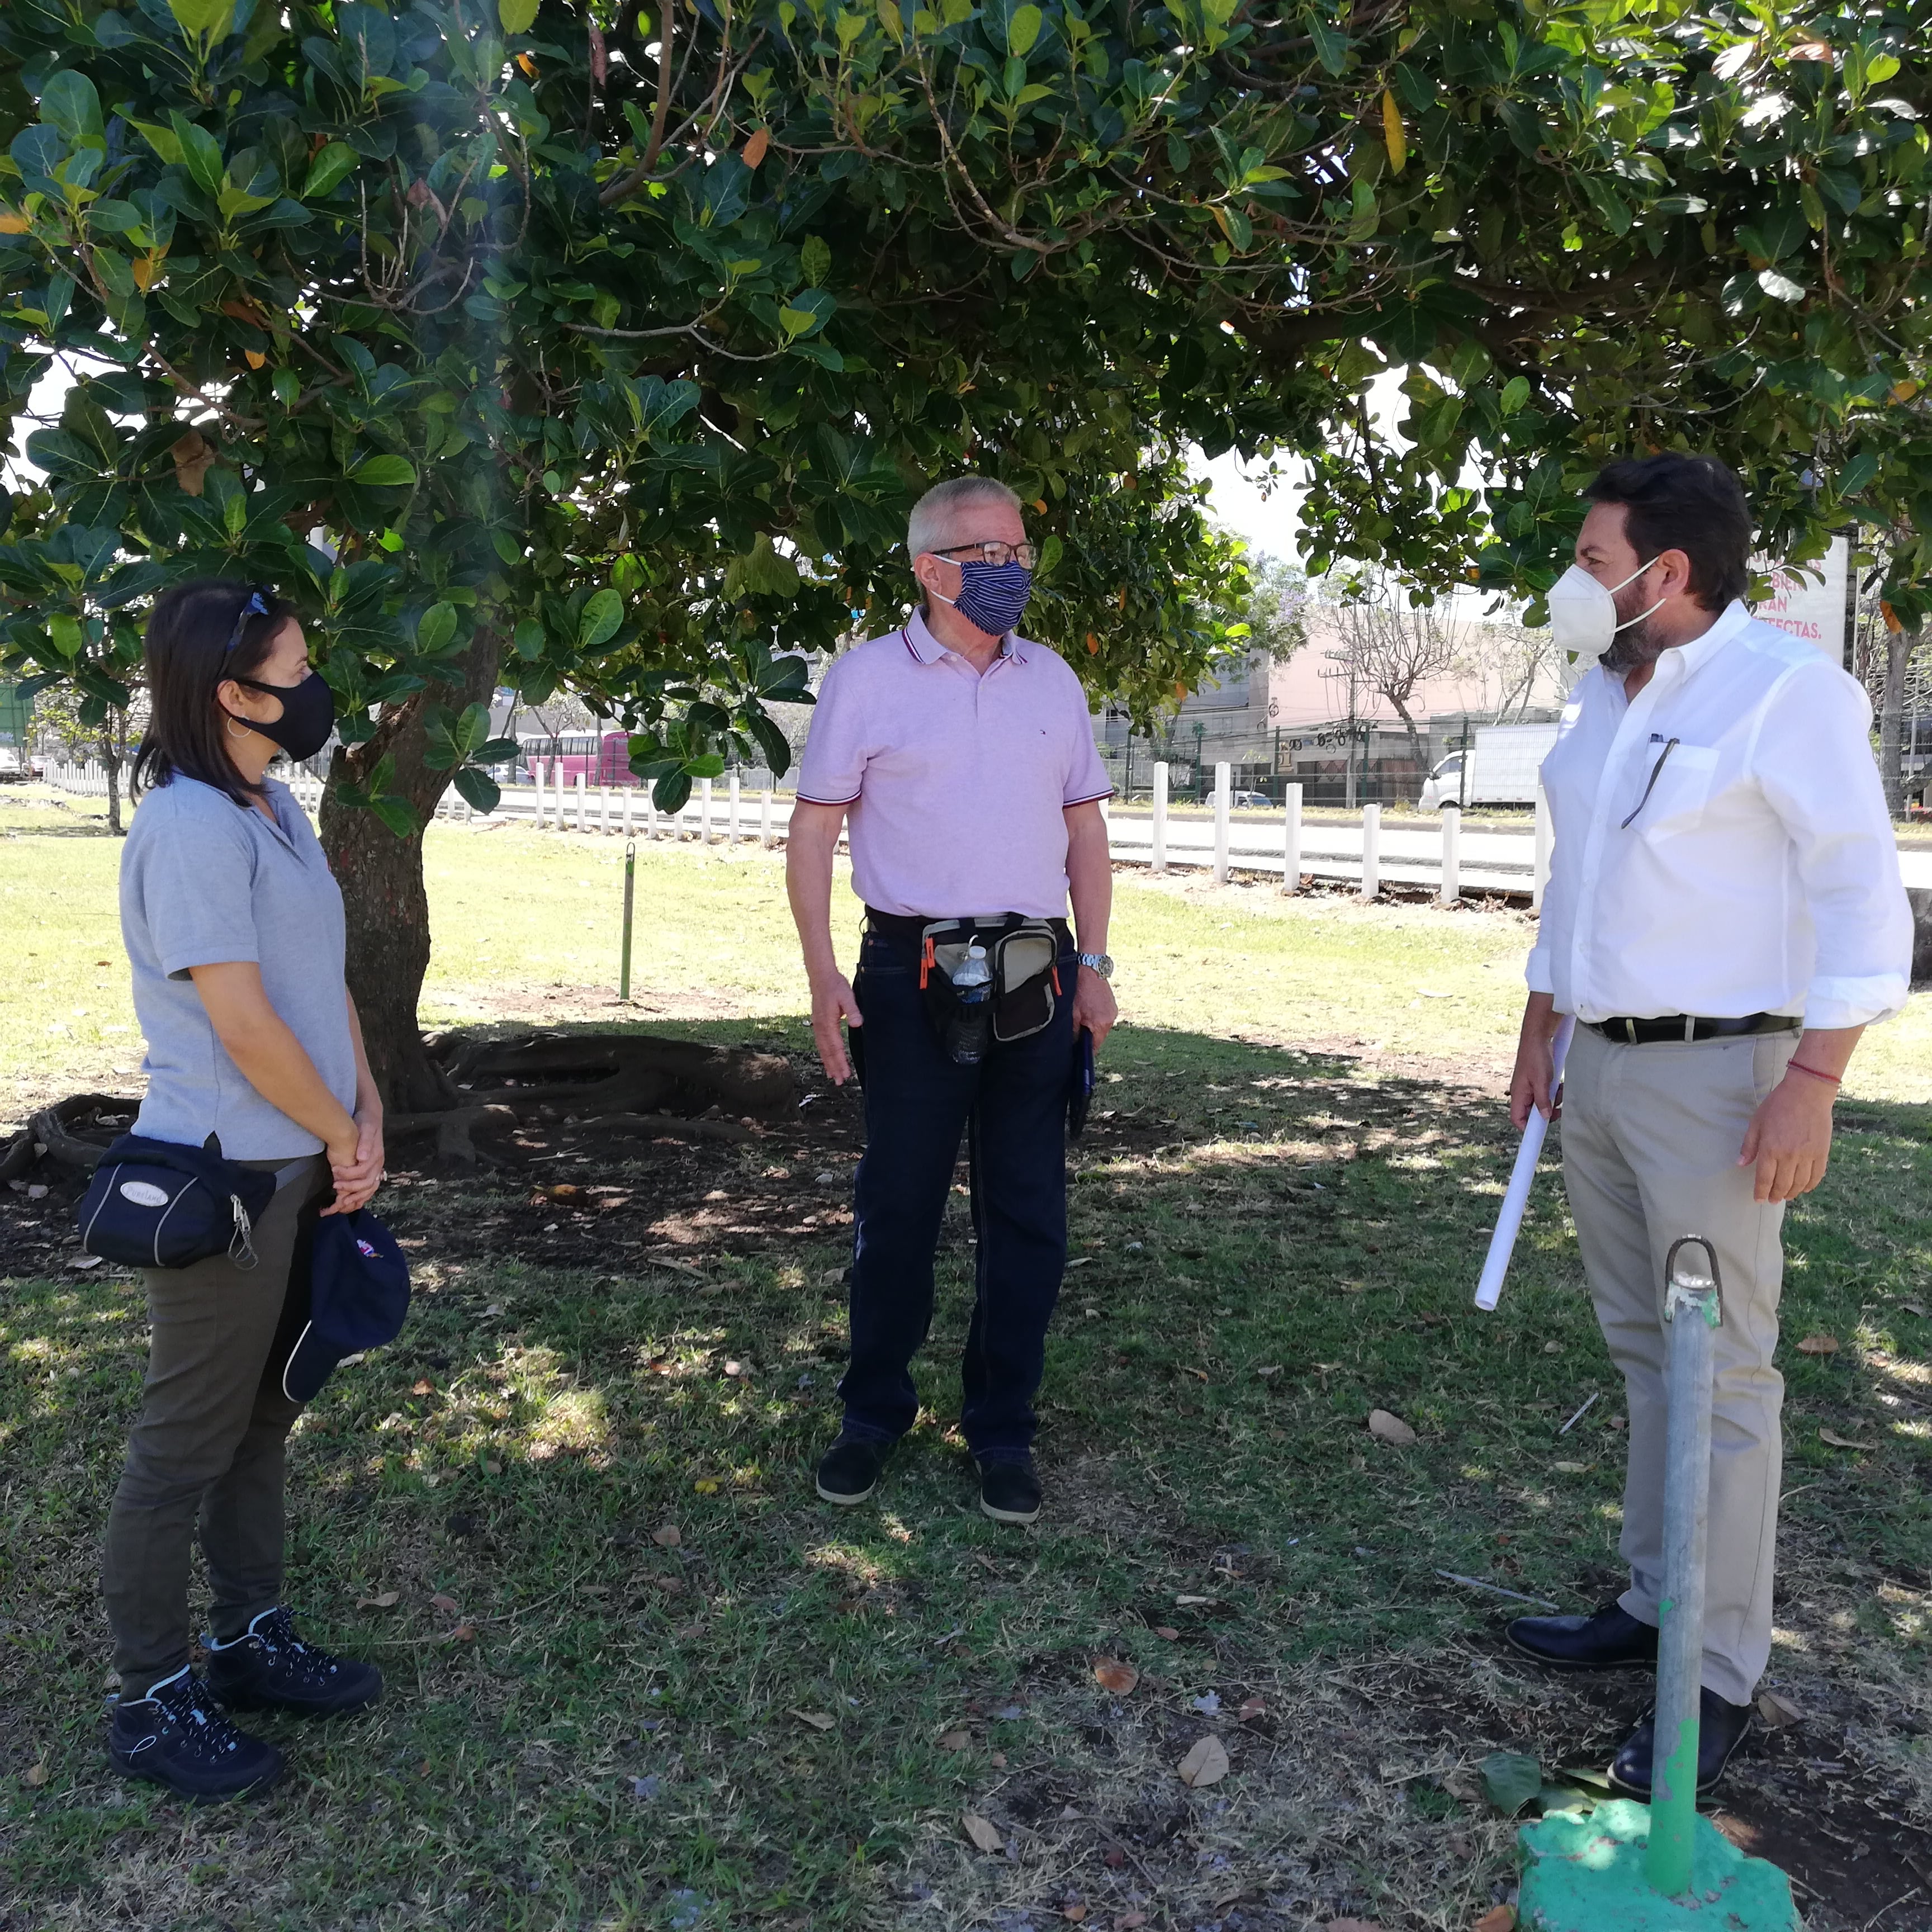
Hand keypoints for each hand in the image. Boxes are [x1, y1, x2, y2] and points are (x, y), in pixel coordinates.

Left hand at [323, 1103, 384, 1215]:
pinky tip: (348, 1202)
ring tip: (340, 1203)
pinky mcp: (372, 1171)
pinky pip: (368, 1189)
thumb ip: (365, 1142)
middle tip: (334, 1186)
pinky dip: (359, 1198)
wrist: (371, 1118)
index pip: (363, 1171)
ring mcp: (376, 1169)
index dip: (348, 1174)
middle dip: (350, 1188)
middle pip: (367, 1184)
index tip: (334, 1171)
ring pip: (369, 1190)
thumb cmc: (366, 1122)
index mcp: (377, 1156)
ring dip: (355, 1198)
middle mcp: (378, 1165)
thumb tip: (362, 1158)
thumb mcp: (366, 1128)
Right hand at [809, 972, 862, 1084]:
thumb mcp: (847, 996)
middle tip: (840, 1081)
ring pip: (822, 1049)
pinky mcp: (818, 1023)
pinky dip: (824, 1054)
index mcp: (828, 1023)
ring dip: (828, 1063)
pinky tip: (827, 1059)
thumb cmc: (835, 986)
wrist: (821, 977)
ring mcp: (817, 1025)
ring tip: (833, 1076)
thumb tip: (857, 1023)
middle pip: (827, 1052)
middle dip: (834, 1067)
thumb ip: (852, 1010)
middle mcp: (820, 1027)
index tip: (845, 1073)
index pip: (835, 1047)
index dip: (840, 1062)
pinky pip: (820, 1043)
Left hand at [1071, 964, 1117, 1053]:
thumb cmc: (1079, 990)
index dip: (1085, 1050)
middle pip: (1098, 1037)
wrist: (1090, 969)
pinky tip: (1088, 1007)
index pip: (1094, 1047)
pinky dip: (1096, 1016)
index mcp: (1100, 1025)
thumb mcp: (1072, 1013)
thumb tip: (1074, 1043)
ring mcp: (1113, 1011)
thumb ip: (1074, 1032)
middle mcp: (1110, 1020)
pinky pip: (1104, 1017)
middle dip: (1088, 1035)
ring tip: (1081, 1014)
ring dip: (1092, 1025)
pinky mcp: (1112, 1005)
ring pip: (1101, 1027)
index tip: (1078, 1050)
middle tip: (1076, 1027)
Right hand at [1509, 1028, 1559, 1130]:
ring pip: (1539, 1103)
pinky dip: (1552, 1093)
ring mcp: (1528, 1087)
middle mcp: (1521, 1093)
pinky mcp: (1536, 1081)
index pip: (1517, 1119)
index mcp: (1518, 1094)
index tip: (1540, 1131)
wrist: (1537, 1038)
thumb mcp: (1542, 1082)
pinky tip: (1557, 1086)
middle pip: (1530, 1113)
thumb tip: (1544, 1116)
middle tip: (1557, 1109)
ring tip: (1559, 1092)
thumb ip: (1542, 1101)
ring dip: (1551, 1101)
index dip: (1527, 1127)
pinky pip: (1544, 1094)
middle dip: (1545, 1112)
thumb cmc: (1536, 1057)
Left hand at [1739, 1073, 1833, 1203]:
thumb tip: (1740, 1164)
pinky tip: (1804, 1188)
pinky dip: (1810, 1185)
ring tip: (1786, 1195)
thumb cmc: (1778, 1105)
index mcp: (1770, 1149)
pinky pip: (1817, 1176)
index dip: (1760, 1192)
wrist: (1807, 1093)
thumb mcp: (1756, 1123)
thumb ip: (1749, 1145)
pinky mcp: (1822, 1153)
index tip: (1758, 1199)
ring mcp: (1808, 1155)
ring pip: (1800, 1184)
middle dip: (1775, 1195)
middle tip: (1772, 1199)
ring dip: (1792, 1193)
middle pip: (1782, 1185)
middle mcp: (1789, 1156)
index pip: (1764, 1179)